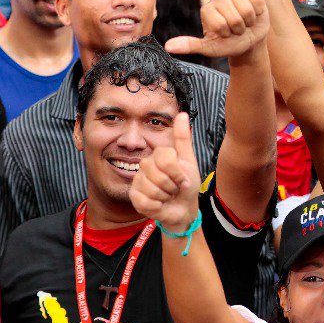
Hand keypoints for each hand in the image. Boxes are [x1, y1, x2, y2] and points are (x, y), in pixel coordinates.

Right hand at [129, 113, 200, 232]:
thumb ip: (183, 139)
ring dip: (166, 196)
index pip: (165, 159)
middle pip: (158, 174)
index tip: (184, 178)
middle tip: (175, 188)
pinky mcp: (134, 196)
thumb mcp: (189, 161)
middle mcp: (145, 165)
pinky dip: (157, 206)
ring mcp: (138, 180)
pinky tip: (159, 204)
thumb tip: (183, 114)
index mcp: (158, 155)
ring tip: (168, 195)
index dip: (177, 172)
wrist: (183, 208)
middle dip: (172, 185)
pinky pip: (145, 200)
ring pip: (152, 188)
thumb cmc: (187, 185)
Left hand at [166, 0, 268, 58]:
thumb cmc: (230, 43)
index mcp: (207, 9)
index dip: (227, 33)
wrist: (250, 40)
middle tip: (238, 29)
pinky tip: (254, 13)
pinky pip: (257, 1)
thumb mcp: (210, 48)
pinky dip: (259, 11)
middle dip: (239, 29)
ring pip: (246, 10)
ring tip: (246, 22)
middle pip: (234, 18)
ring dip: (250, 21)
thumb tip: (168, 47)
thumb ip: (190, 45)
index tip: (226, 33)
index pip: (220, 24)